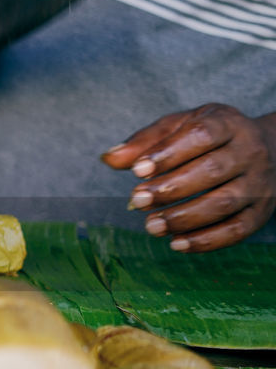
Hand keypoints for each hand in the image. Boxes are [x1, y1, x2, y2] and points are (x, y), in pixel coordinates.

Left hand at [102, 104, 275, 251]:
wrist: (270, 149)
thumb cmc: (210, 137)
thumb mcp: (180, 126)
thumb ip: (145, 141)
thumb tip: (109, 158)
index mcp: (227, 124)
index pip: (201, 135)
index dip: (168, 154)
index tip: (137, 171)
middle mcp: (249, 152)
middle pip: (213, 170)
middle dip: (171, 189)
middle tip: (138, 200)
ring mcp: (259, 183)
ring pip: (225, 202)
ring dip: (185, 218)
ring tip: (151, 226)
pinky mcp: (261, 212)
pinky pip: (238, 230)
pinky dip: (207, 240)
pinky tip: (177, 244)